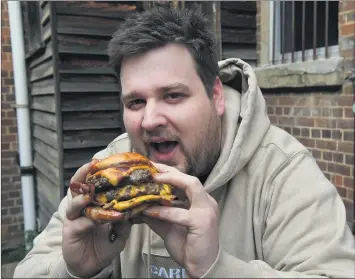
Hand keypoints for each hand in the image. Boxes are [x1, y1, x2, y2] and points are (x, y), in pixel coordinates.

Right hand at [62, 162, 131, 277]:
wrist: (91, 266)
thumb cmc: (105, 243)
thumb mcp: (121, 229)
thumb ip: (127, 216)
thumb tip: (141, 204)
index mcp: (91, 202)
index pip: (93, 182)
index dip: (99, 171)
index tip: (108, 160)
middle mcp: (81, 207)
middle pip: (79, 186)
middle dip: (84, 174)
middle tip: (93, 164)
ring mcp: (74, 218)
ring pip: (76, 202)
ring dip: (84, 196)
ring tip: (91, 191)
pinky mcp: (71, 231)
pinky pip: (81, 223)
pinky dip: (92, 219)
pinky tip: (100, 217)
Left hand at [142, 163, 219, 277]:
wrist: (204, 267)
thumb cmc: (189, 246)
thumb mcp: (169, 227)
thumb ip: (157, 215)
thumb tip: (139, 206)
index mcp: (200, 201)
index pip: (185, 180)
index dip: (169, 172)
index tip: (152, 167)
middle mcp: (206, 201)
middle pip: (188, 178)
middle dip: (169, 171)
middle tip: (150, 168)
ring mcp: (206, 210)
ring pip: (190, 185)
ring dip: (170, 180)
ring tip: (152, 179)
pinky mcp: (202, 221)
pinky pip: (180, 212)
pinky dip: (163, 210)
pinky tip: (149, 210)